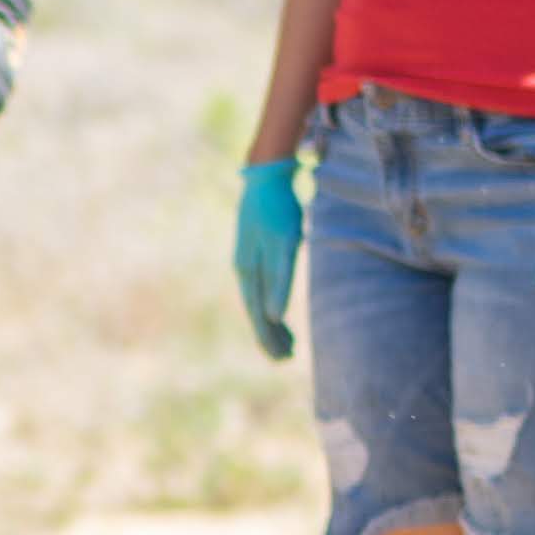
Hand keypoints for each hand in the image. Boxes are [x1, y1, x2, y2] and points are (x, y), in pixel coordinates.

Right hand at [235, 160, 304, 359]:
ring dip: (272, 323)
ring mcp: (249, 261)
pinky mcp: (257, 252)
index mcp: (249, 272)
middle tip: (286, 358)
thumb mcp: (283, 244)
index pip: (259, 315)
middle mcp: (246, 271)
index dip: (270, 339)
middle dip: (271, 337)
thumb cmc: (278, 210)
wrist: (267, 176)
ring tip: (288, 341)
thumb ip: (280, 280)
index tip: (282, 358)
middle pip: (258, 312)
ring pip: (259, 301)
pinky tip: (278, 310)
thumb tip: (275, 316)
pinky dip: (272, 304)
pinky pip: (263, 287)